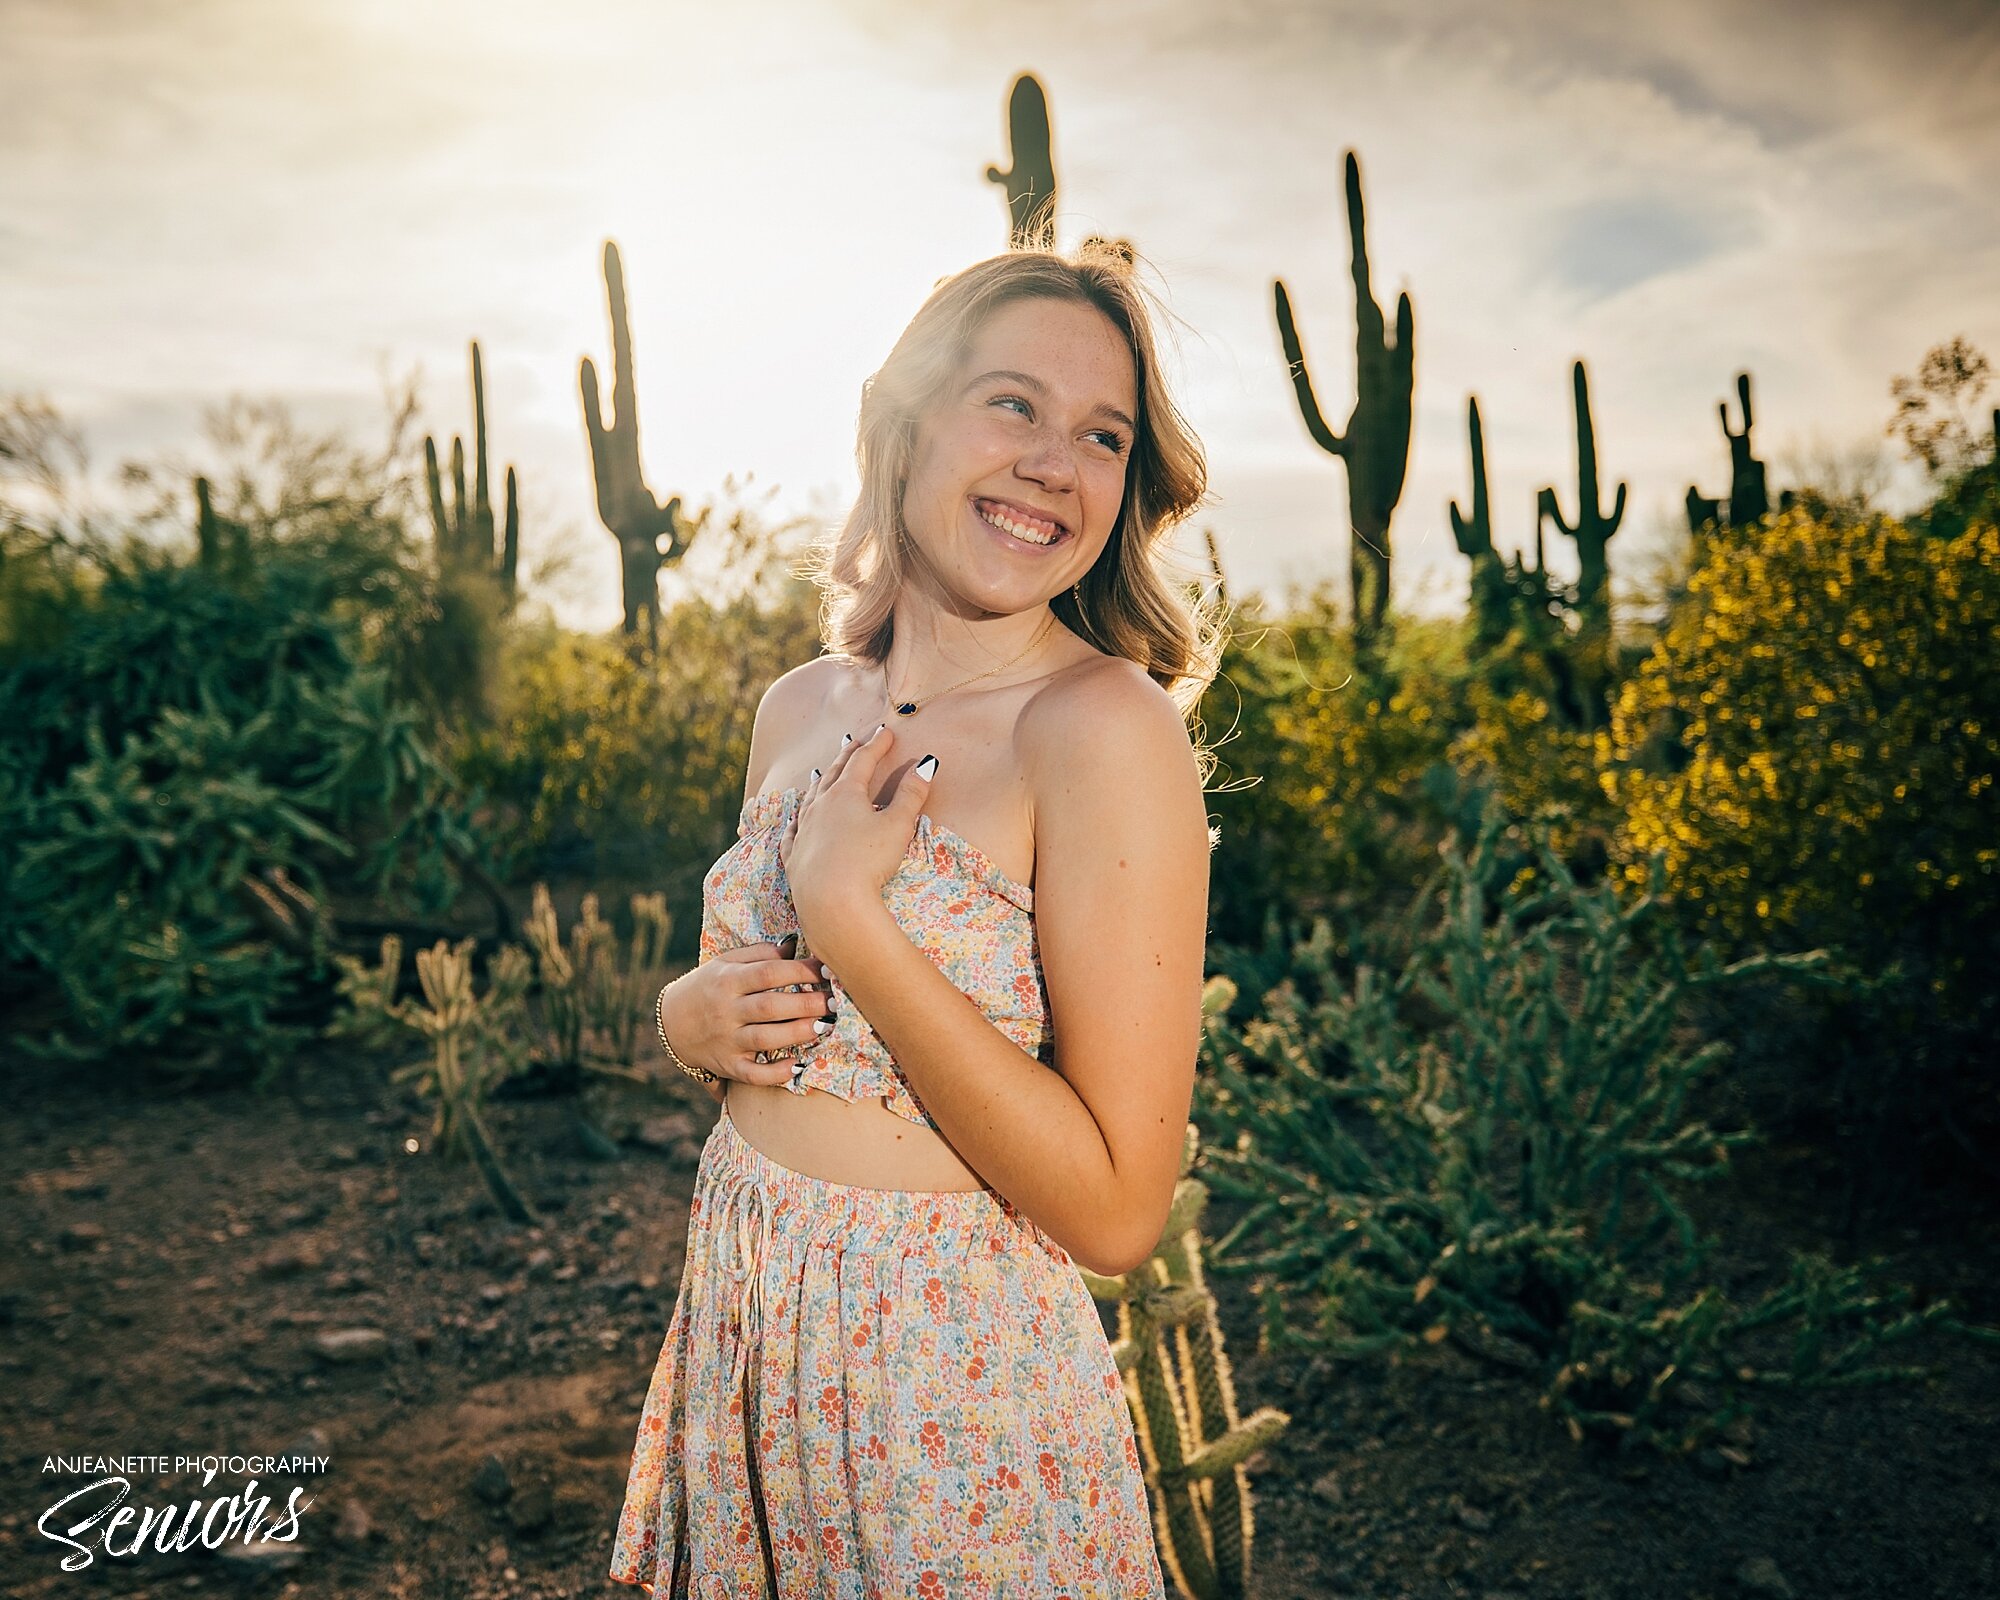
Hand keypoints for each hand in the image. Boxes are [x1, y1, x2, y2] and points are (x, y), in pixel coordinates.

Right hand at [657, 935, 833, 1098]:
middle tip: (834, 1001)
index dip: (799, 971)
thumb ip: (760, 953)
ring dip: (797, 1033)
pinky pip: (753, 1074)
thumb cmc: (710, 986)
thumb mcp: (726, 962)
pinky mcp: (728, 1065)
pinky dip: (776, 1073)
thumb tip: (796, 945)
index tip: (825, 970)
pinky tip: (798, 1065)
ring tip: (825, 1026)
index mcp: (727, 980)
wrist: (671, 1022)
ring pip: (764, 1039)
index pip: (767, 973)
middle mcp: (726, 1011)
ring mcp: (727, 1040)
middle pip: (769, 1006)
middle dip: (805, 1003)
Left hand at [779, 722, 935, 955]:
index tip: (886, 732)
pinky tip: (795, 820)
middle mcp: (820, 806)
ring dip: (819, 783)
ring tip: (822, 772)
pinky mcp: (794, 856)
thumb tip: (926, 764)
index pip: (863, 760)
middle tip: (854, 741)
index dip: (876, 745)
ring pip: (810, 798)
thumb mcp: (897, 825)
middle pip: (834, 773)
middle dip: (846, 755)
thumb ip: (911, 794)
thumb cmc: (868, 860)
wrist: (831, 901)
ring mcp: (803, 830)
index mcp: (846, 793)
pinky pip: (793, 831)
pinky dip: (797, 820)